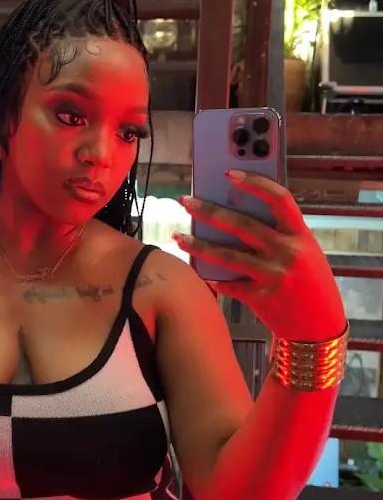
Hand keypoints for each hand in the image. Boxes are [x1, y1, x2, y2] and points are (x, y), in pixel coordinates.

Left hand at [174, 170, 346, 341]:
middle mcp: (287, 252)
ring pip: (227, 256)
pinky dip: (213, 278)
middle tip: (186, 202)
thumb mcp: (304, 251)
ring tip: (178, 237)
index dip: (255, 183)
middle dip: (209, 211)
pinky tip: (201, 273)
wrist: (320, 326)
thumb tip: (232, 214)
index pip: (279, 199)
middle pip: (242, 224)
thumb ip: (277, 234)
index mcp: (300, 235)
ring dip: (198, 245)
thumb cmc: (309, 281)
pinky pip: (228, 284)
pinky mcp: (260, 298)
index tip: (230, 173)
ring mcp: (273, 276)